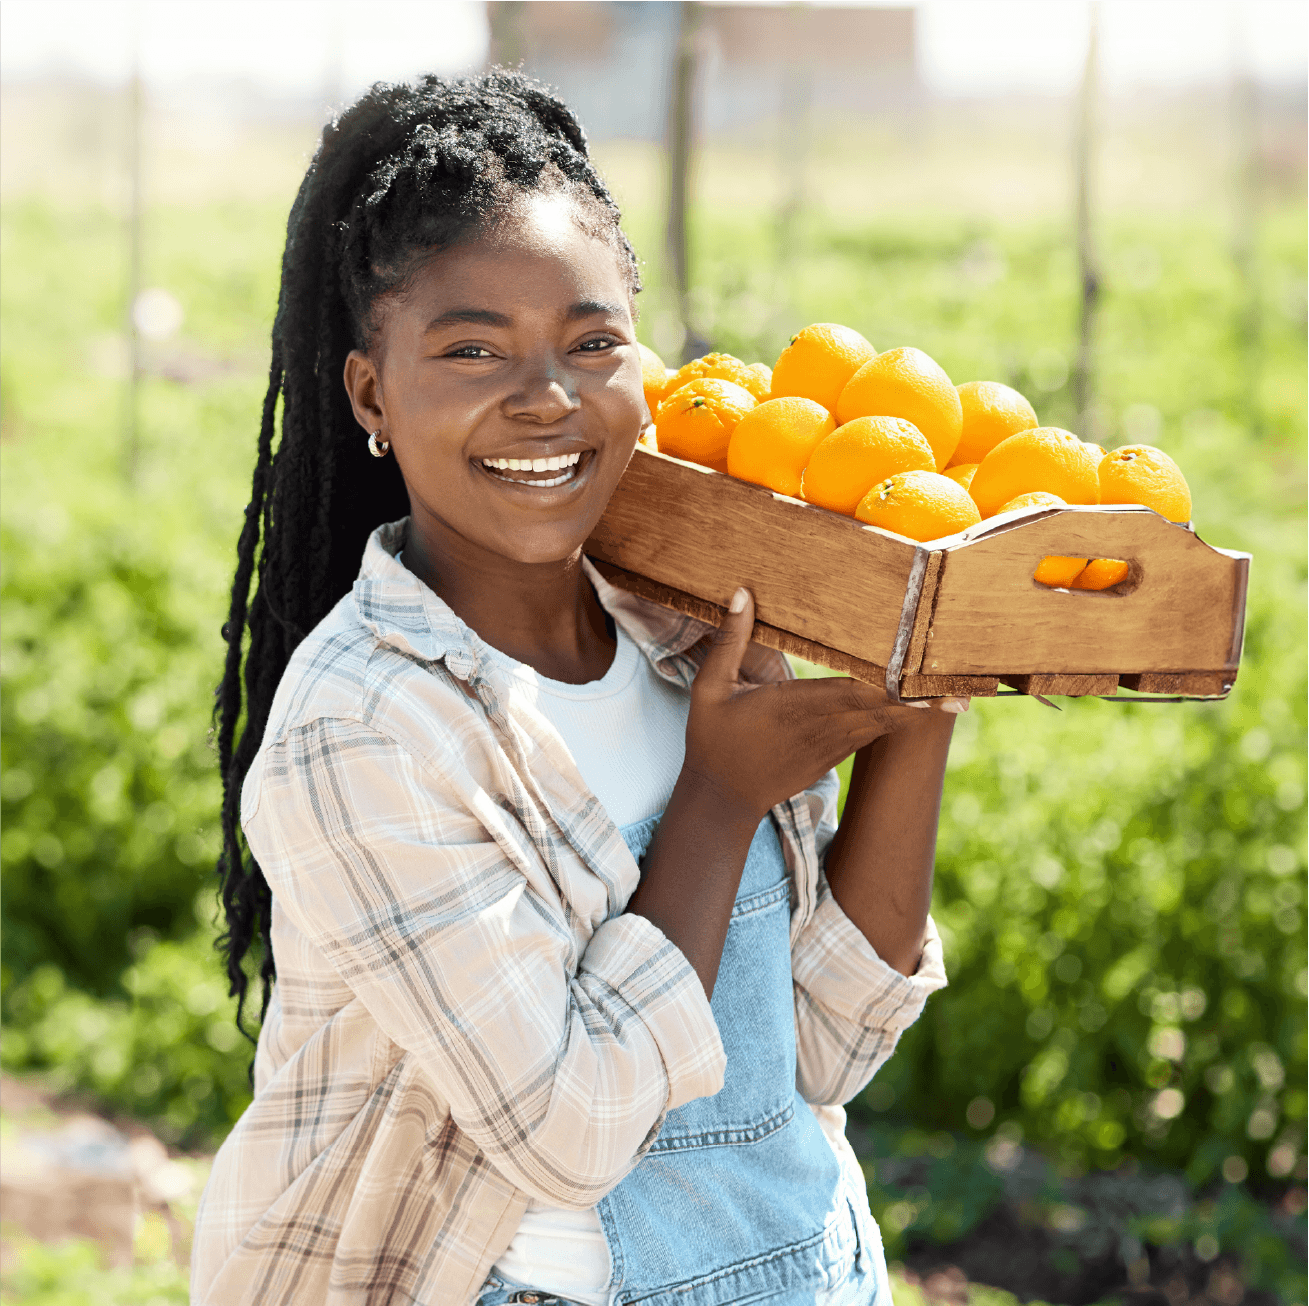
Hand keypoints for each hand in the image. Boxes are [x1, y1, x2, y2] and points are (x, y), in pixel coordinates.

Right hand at [680, 588, 934, 823]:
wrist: (723, 800)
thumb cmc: (714, 740)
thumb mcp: (710, 689)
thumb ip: (729, 641)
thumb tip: (741, 593)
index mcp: (796, 706)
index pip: (856, 692)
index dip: (895, 686)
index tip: (927, 676)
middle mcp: (823, 727)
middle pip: (885, 709)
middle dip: (924, 699)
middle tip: (966, 688)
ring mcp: (833, 744)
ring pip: (886, 723)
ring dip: (919, 709)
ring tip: (958, 693)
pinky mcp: (836, 754)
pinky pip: (875, 733)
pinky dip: (900, 719)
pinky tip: (923, 706)